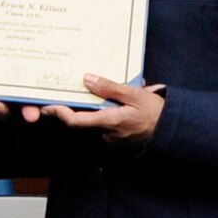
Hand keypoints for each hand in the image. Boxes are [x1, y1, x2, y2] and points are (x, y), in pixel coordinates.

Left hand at [36, 76, 165, 146]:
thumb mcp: (134, 94)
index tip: (46, 106)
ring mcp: (110, 138)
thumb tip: (87, 79)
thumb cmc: (155, 113)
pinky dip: (104, 113)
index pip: (75, 121)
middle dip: (79, 105)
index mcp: (108, 122)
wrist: (171, 130)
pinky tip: (114, 102)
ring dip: (94, 108)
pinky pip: (103, 124)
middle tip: (73, 89)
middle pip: (82, 119)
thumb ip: (109, 87)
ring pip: (94, 121)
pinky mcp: (116, 139)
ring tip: (104, 91)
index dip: (59, 113)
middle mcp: (106, 133)